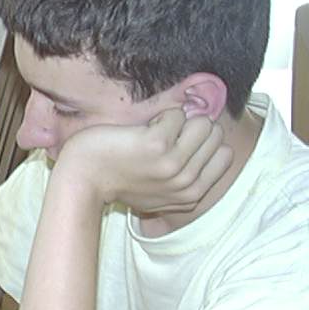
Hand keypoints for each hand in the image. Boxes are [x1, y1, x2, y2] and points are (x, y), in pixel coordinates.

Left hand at [57, 108, 232, 213]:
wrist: (83, 179)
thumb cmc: (118, 178)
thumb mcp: (160, 190)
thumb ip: (187, 175)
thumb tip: (212, 137)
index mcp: (192, 195)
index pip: (225, 154)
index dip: (202, 143)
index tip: (176, 149)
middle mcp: (186, 183)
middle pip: (215, 135)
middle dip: (191, 129)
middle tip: (160, 141)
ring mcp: (172, 165)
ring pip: (202, 122)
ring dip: (177, 121)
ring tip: (151, 135)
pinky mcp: (157, 145)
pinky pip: (177, 114)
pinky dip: (161, 115)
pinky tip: (140, 132)